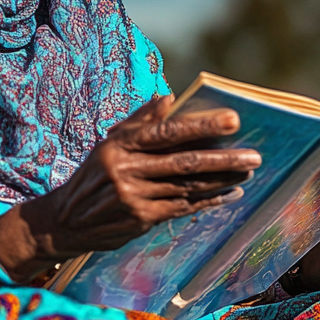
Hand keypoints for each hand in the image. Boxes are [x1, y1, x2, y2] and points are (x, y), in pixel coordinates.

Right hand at [0, 95, 260, 281]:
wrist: (65, 221)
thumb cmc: (93, 175)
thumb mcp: (108, 143)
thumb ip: (139, 121)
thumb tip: (169, 98)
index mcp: (119, 145)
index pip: (167, 132)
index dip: (201, 126)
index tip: (233, 121)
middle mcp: (126, 171)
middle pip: (183, 163)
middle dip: (222, 159)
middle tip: (254, 155)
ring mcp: (133, 198)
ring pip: (187, 188)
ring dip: (221, 180)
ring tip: (247, 171)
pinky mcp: (140, 220)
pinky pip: (182, 208)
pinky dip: (208, 201)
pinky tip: (228, 194)